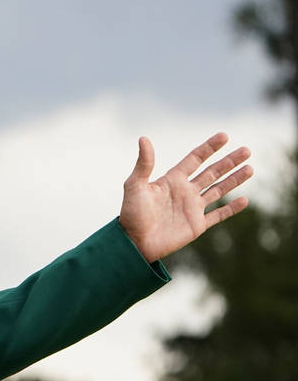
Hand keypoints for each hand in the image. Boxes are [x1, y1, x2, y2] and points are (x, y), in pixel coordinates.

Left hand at [119, 132, 252, 262]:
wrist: (133, 244)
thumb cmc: (131, 215)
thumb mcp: (135, 186)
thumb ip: (143, 164)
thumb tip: (143, 139)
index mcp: (172, 180)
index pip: (195, 159)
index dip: (209, 148)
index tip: (224, 136)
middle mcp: (184, 192)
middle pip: (212, 172)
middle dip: (229, 162)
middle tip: (247, 150)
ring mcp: (192, 209)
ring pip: (218, 190)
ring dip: (234, 180)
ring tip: (250, 168)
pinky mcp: (196, 226)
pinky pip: (218, 215)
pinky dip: (231, 209)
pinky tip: (244, 200)